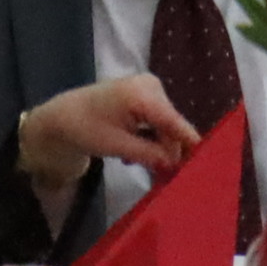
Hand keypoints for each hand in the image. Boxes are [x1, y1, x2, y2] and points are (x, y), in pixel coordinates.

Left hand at [19, 74, 200, 194]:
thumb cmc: (85, 129)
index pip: (177, 125)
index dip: (192, 147)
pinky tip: (134, 150)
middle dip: (169, 152)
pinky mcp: (146, 93)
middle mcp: (152, 86)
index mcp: (144, 96)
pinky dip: (151, 137)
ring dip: (157, 147)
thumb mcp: (118, 147)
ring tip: (136, 162)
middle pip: (173, 127)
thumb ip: (150, 155)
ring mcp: (150, 87)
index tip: (204, 168)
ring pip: (166, 126)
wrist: (62, 116)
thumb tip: (177, 166)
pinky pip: (158, 120)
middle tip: (162, 179)